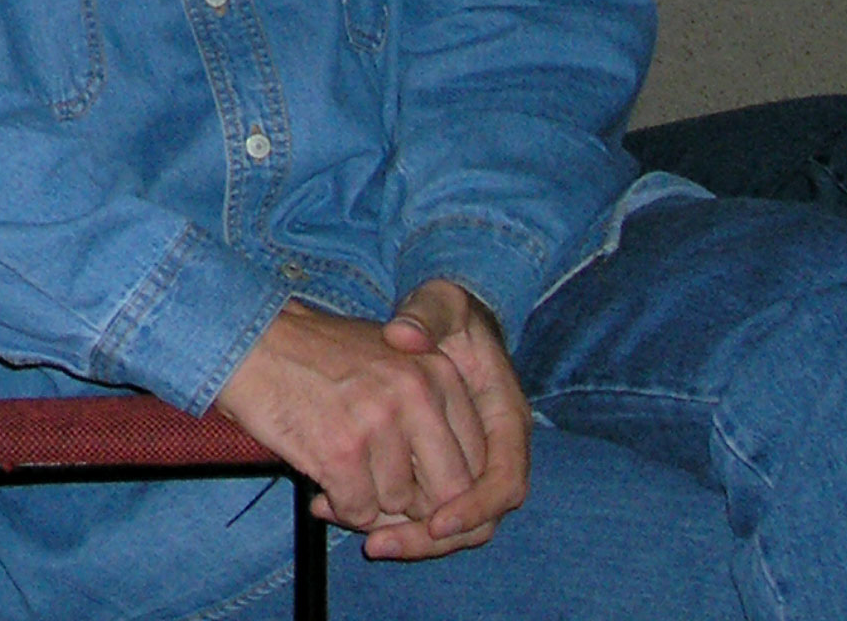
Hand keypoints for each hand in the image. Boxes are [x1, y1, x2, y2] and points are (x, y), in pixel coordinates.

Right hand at [211, 290, 525, 559]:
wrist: (246, 340)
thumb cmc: (315, 356)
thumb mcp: (390, 363)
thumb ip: (430, 418)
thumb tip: (452, 499)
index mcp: (439, 373)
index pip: (478, 463)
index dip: (451, 491)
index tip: (423, 495)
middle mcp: (417, 395)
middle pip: (450, 493)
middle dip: (418, 508)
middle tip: (385, 498)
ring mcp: (379, 423)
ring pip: (399, 505)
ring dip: (371, 504)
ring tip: (342, 476)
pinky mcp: (340, 450)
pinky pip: (359, 510)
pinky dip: (340, 507)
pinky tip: (323, 484)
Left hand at [369, 282, 531, 556]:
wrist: (442, 316)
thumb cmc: (446, 311)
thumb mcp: (440, 304)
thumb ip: (426, 317)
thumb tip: (406, 336)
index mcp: (505, 417)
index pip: (504, 483)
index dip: (473, 507)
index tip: (436, 522)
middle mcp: (491, 448)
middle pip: (476, 518)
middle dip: (430, 537)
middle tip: (380, 542)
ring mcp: (464, 460)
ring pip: (448, 520)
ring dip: (407, 535)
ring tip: (359, 536)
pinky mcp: (435, 464)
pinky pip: (422, 503)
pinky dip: (388, 512)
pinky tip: (341, 506)